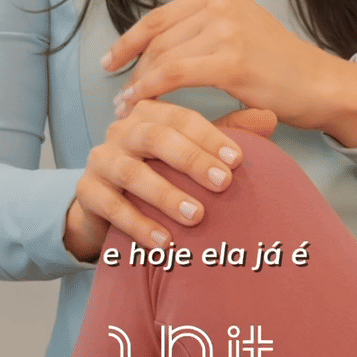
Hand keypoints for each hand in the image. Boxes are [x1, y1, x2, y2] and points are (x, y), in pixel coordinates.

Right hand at [64, 100, 277, 260]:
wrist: (106, 206)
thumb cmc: (160, 172)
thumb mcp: (192, 152)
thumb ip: (227, 133)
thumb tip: (270, 117)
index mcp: (149, 114)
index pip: (180, 117)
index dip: (209, 136)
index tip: (238, 160)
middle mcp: (121, 131)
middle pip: (155, 137)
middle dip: (190, 160)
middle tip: (223, 183)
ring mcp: (100, 160)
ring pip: (131, 172)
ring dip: (166, 194)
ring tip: (197, 216)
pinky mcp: (86, 191)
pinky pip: (110, 206)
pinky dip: (138, 224)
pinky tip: (164, 242)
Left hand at [102, 0, 356, 131]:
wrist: (318, 84)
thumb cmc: (279, 58)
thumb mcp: (243, 11)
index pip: (158, 17)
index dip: (129, 41)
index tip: (110, 62)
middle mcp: (219, 6)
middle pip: (157, 39)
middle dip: (133, 69)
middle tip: (120, 95)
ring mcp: (225, 31)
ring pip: (163, 57)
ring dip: (139, 85)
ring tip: (128, 107)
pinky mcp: (231, 61)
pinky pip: (176, 75)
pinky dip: (153, 91)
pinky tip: (143, 106)